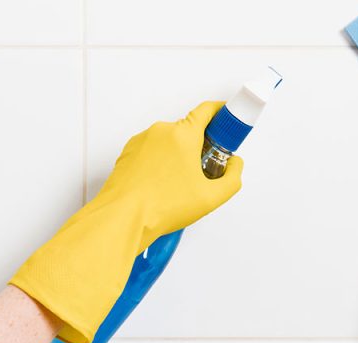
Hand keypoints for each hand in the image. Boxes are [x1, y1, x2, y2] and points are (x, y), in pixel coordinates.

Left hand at [101, 101, 243, 240]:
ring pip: (169, 143)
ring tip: (178, 187)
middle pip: (189, 130)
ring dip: (178, 158)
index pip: (208, 110)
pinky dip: (160, 164)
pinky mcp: (129, 152)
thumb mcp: (211, 197)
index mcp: (183, 135)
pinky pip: (152, 152)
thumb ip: (233, 177)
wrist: (123, 217)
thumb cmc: (159, 206)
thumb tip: (234, 166)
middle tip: (203, 172)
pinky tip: (161, 187)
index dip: (222, 115)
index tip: (227, 124)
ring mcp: (142, 141)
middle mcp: (161, 131)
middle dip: (200, 148)